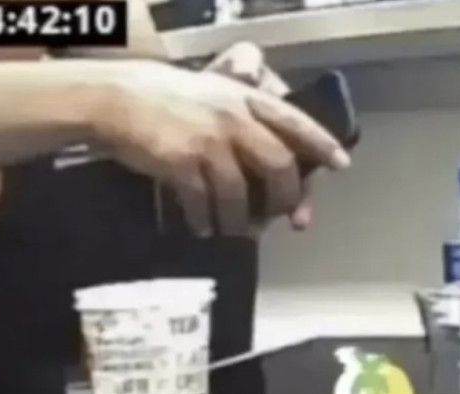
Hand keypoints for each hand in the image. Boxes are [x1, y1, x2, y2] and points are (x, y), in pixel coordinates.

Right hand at [94, 59, 349, 237]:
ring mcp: (208, 141)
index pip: (294, 122)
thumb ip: (246, 121)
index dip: (320, 144)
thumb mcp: (215, 94)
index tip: (339, 166)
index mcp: (245, 99)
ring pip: (240, 193)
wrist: (119, 99)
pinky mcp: (181, 162)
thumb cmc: (170, 100)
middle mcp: (233, 118)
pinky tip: (202, 229)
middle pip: (278, 164)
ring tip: (236, 232)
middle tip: (280, 218)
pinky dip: (206, 222)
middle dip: (285, 197)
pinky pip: (203, 203)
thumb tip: (275, 170)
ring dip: (241, 221)